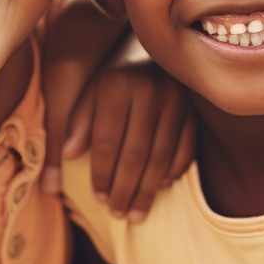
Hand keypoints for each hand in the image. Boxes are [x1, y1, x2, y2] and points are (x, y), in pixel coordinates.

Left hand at [53, 38, 195, 220]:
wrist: (150, 50)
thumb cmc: (114, 76)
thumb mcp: (89, 91)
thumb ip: (76, 122)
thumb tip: (68, 157)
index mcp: (117, 84)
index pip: (108, 141)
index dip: (102, 175)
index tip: (99, 198)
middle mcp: (150, 89)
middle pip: (136, 154)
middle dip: (125, 190)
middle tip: (118, 214)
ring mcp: (177, 99)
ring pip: (162, 157)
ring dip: (148, 190)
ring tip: (136, 212)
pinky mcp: (194, 109)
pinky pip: (186, 149)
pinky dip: (173, 172)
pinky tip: (161, 186)